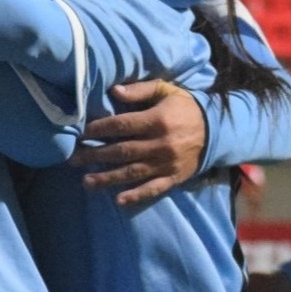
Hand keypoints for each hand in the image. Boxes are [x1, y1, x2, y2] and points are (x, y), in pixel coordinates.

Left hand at [73, 80, 205, 205]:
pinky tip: (119, 200)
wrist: (217, 129)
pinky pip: (153, 188)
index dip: (98, 129)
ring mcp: (166, 163)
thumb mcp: (166, 90)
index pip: (121, 125)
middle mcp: (160, 144)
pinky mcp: (173, 177)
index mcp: (157, 120)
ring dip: (108, 178)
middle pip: (121, 151)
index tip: (80, 133)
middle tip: (73, 159)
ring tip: (86, 181)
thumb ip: (140, 90)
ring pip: (132, 173)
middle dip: (95, 155)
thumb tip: (114, 91)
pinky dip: (136, 195)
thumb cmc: (184, 107)